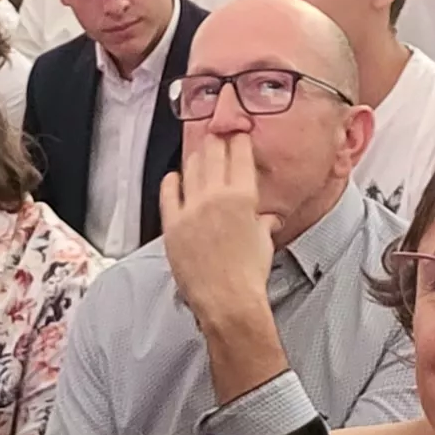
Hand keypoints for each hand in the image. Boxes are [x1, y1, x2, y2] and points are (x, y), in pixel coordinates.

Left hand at [156, 128, 281, 336]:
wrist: (227, 301)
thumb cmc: (248, 276)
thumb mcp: (265, 241)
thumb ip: (263, 222)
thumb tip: (266, 219)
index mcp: (243, 197)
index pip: (239, 152)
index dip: (237, 137)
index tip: (236, 132)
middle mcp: (216, 197)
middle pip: (213, 151)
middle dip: (216, 139)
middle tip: (216, 134)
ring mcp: (191, 209)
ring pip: (190, 166)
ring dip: (195, 157)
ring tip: (198, 154)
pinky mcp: (172, 224)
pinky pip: (168, 192)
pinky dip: (172, 180)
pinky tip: (175, 177)